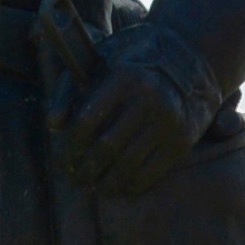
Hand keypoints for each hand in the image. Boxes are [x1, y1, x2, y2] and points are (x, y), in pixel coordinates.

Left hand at [50, 13, 219, 200]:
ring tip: (92, 187)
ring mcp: (168, 123)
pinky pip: (149, 174)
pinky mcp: (181, 142)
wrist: (191, 57)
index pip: (85, 122)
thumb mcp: (101, 61)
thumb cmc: (134, 60)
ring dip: (104, 184)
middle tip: (74, 180)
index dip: (69, 148)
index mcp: (124, 78)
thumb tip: (53, 124)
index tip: (61, 162)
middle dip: (84, 170)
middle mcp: (149, 100)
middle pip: (105, 149)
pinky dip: (128, 187)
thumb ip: (72, 88)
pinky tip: (116, 188)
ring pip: (126, 167)